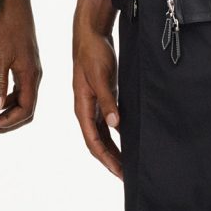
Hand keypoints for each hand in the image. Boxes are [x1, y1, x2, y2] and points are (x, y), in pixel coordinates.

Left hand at [0, 1, 41, 135]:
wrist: (16, 9)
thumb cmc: (9, 29)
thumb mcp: (0, 57)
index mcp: (31, 76)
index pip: (25, 110)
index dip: (7, 122)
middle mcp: (34, 77)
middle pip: (26, 111)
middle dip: (7, 123)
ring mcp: (31, 73)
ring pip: (23, 102)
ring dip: (6, 113)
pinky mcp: (26, 68)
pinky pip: (19, 92)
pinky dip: (7, 101)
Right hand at [73, 21, 121, 178]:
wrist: (91, 35)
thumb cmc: (93, 53)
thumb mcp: (101, 76)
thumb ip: (108, 101)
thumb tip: (115, 125)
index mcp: (82, 108)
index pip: (93, 141)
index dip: (107, 158)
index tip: (120, 172)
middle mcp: (86, 110)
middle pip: (97, 143)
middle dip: (111, 160)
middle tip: (127, 175)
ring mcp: (93, 106)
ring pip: (102, 136)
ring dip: (114, 151)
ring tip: (127, 165)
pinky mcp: (102, 99)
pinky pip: (107, 125)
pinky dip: (116, 137)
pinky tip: (127, 142)